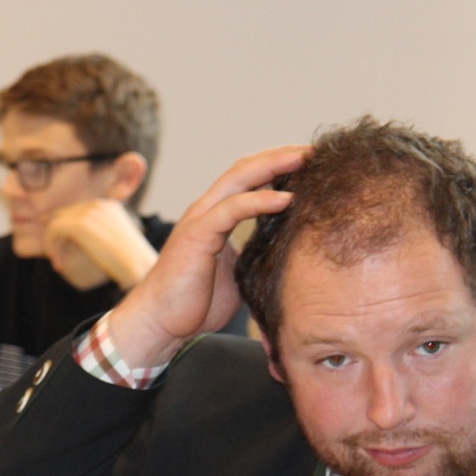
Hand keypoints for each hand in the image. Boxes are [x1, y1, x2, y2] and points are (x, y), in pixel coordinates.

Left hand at [43, 199, 157, 290]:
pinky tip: (59, 264)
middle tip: (58, 260)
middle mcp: (98, 204)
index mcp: (108, 205)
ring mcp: (89, 212)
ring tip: (59, 263)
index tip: (63, 252)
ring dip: (54, 244)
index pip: (76, 212)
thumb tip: (72, 241)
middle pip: (63, 215)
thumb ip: (96, 235)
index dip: (65, 232)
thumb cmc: (129, 261)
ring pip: (56, 222)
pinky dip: (52, 247)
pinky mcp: (80, 224)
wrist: (138, 266)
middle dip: (57, 238)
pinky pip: (53, 230)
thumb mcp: (114, 241)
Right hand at [102, 146, 306, 367]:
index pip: (249, 178)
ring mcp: (200, 219)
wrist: (159, 324)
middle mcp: (207, 210)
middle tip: (316, 151)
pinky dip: (261, 200)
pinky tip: (287, 198)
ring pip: (239, 178)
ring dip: (274, 165)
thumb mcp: (236, 273)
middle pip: (247, 168)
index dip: (279, 165)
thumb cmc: (194, 304)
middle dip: (282, 155)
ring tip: (305, 160)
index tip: (312, 163)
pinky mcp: (197, 235)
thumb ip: (255, 254)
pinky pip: (232, 208)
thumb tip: (288, 253)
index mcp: (216, 216)